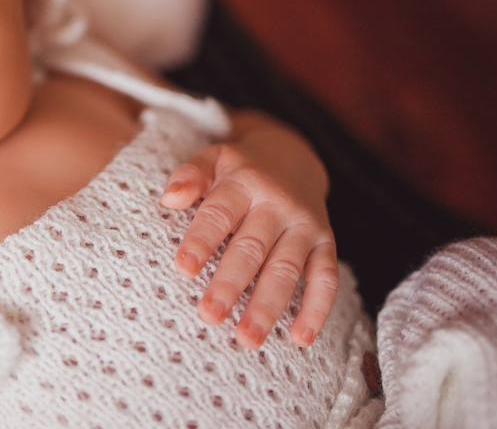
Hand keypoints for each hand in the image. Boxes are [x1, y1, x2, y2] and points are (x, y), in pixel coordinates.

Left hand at [160, 109, 337, 349]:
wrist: (292, 156)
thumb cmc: (239, 168)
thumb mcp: (212, 158)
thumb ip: (190, 175)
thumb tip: (169, 199)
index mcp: (244, 182)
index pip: (219, 214)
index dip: (201, 241)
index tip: (182, 268)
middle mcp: (278, 203)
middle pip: (251, 248)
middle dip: (230, 284)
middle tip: (209, 316)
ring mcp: (305, 225)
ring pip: (286, 269)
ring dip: (268, 306)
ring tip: (247, 339)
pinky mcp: (326, 243)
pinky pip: (326, 278)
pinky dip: (316, 309)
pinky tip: (301, 339)